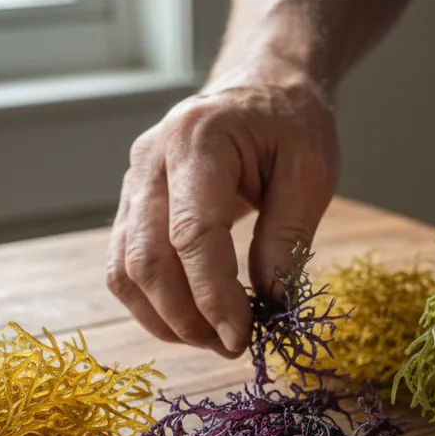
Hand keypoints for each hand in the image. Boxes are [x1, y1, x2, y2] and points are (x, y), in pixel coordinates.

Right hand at [107, 71, 339, 354]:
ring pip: (125, 270)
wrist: (259, 88)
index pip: (192, 233)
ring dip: (165, 319)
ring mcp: (133, 183)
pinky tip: (191, 321)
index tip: (240, 338)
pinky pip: (123, 267)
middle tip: (231, 347)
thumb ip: (288, 235)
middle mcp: (151, 160)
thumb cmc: (290, 125)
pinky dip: (152, 305)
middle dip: (186, 318)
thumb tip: (269, 303)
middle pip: (147, 258)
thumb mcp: (312, 171)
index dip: (212, 295)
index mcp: (198, 140)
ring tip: (213, 339)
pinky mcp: (131, 206)